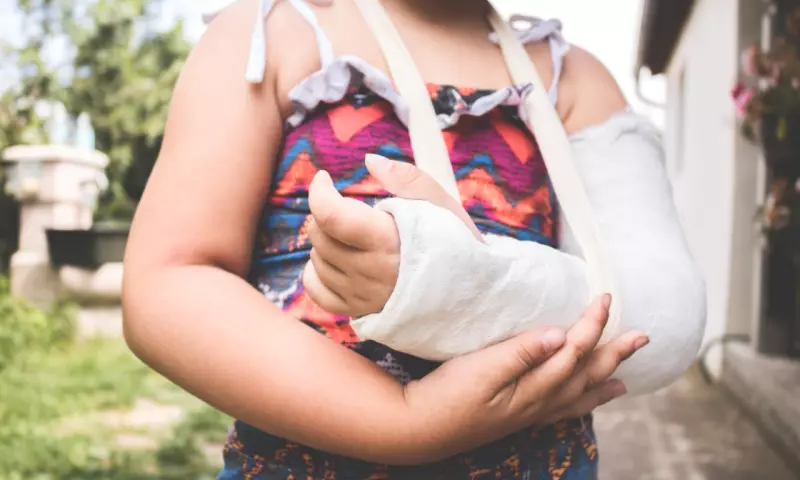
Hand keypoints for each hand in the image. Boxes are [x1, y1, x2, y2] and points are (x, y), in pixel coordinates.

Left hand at [303, 155, 480, 316]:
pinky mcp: (358, 311)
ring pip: (316, 261)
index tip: (325, 178)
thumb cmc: (454, 242)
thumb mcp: (438, 203)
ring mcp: (361, 295)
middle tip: (349, 208)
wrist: (470, 291)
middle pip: (320, 235)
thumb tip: (369, 160)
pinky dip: (317, 272)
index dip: (319, 191)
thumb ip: (405, 178)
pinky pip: (316, 290)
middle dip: (326, 213)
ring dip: (325, 241)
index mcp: (386, 240)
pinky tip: (335, 261)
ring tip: (351, 235)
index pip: (331, 215)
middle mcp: (369, 271)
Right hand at [402, 295, 649, 461]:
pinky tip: (581, 401)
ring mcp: (529, 413)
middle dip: (615, 353)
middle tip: (642, 337)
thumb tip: (559, 335)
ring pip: (577, 395)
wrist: (420, 428)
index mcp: (532, 387)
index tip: (605, 297)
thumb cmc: (446, 395)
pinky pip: (560, 410)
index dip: (592, 323)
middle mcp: (538, 403)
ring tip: (625, 376)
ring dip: (603, 381)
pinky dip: (579, 403)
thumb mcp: (480, 369)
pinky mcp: (516, 417)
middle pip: (586, 374)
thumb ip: (520, 352)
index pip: (573, 351)